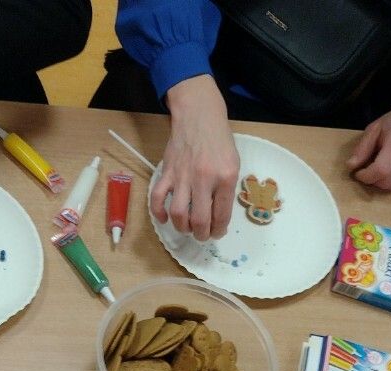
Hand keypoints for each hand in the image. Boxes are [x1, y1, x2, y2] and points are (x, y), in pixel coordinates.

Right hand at [152, 75, 238, 240]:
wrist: (198, 116)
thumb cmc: (219, 139)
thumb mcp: (233, 163)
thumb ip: (226, 188)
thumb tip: (217, 214)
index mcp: (225, 177)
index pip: (222, 214)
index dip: (219, 229)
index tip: (217, 232)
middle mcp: (204, 178)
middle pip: (199, 219)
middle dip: (201, 234)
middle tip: (202, 235)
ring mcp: (183, 175)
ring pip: (178, 213)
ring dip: (182, 227)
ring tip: (187, 229)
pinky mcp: (167, 171)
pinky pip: (157, 198)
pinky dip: (158, 213)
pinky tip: (164, 218)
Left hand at [346, 84, 390, 190]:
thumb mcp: (376, 127)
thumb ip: (362, 147)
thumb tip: (351, 166)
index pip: (381, 170)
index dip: (366, 176)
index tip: (359, 173)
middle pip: (387, 182)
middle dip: (373, 180)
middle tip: (369, 170)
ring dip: (385, 180)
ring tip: (386, 163)